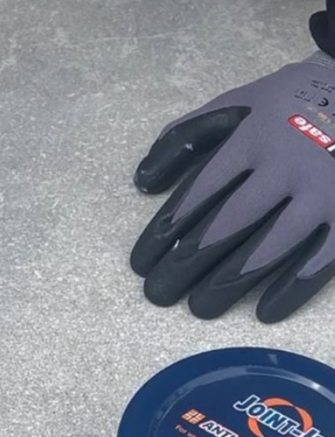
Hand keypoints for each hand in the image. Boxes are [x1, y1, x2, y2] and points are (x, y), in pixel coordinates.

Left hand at [132, 53, 334, 321]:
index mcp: (252, 138)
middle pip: (226, 225)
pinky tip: (265, 312)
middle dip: (186, 264)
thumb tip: (143, 180)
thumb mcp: (240, 103)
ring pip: (269, 246)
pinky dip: (292, 287)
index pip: (198, 193)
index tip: (140, 263)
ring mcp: (324, 189)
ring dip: (229, 282)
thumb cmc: (295, 102)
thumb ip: (189, 136)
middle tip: (157, 294)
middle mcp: (286, 165)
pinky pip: (321, 257)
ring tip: (199, 307)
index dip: (164, 232)